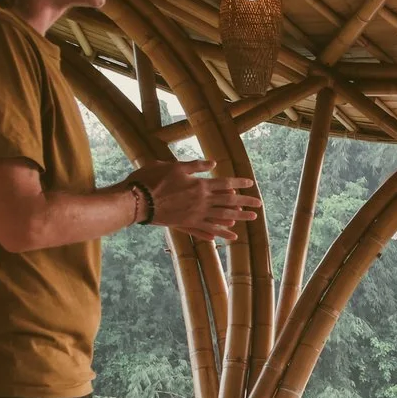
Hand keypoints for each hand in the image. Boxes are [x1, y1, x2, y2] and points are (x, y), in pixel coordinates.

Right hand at [134, 159, 254, 241]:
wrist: (136, 201)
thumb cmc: (152, 180)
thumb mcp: (174, 167)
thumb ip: (196, 166)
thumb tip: (213, 163)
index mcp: (200, 185)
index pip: (225, 184)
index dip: (239, 184)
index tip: (250, 184)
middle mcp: (201, 202)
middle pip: (228, 202)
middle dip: (245, 203)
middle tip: (260, 205)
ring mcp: (195, 215)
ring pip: (221, 217)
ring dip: (238, 218)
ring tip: (250, 219)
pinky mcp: (186, 224)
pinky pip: (207, 229)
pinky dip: (219, 232)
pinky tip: (230, 235)